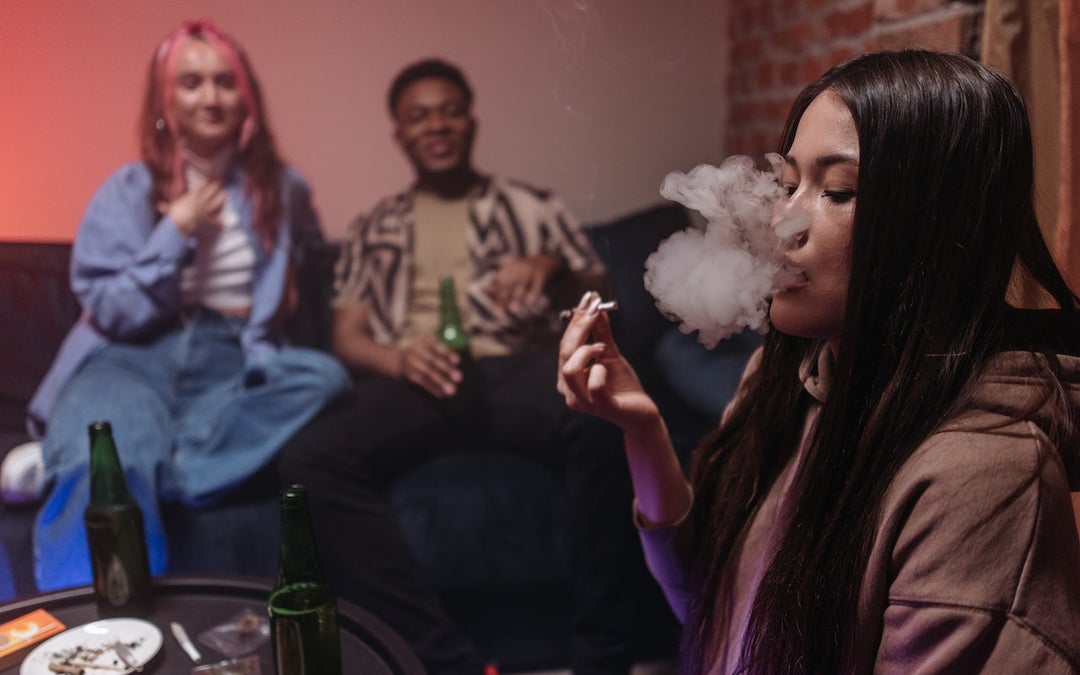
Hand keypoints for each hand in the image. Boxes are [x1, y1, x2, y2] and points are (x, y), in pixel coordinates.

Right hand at [161, 180, 225, 237]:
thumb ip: (166, 207)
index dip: (204, 184)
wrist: (180, 222)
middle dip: (214, 188)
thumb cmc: (174, 214)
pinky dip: (219, 222)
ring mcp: (204, 210)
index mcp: (191, 198)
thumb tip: (158, 206)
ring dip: (220, 199)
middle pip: (209, 193)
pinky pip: (214, 220)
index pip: (199, 189)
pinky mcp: (206, 219)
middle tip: (219, 183)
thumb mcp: (170, 209)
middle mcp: (199, 202)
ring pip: (215, 203)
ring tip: (225, 195)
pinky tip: (224, 222)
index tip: (209, 180)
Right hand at [398, 335, 462, 397]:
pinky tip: (440, 394)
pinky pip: (421, 382)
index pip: (437, 346)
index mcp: (424, 341)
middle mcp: (416, 350)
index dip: (447, 353)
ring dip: (441, 382)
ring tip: (452, 390)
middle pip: (433, 360)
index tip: (457, 361)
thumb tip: (458, 360)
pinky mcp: (408, 375)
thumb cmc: (421, 353)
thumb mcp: (428, 345)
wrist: (395, 359)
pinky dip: (432, 388)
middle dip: (447, 370)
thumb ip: (443, 350)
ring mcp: (411, 363)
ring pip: (427, 373)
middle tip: (459, 378)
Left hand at [483, 255, 561, 318]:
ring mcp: (529, 270)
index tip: (497, 313)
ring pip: (521, 286)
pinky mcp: (541, 274)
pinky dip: (533, 293)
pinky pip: (536, 285)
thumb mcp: (511, 273)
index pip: (500, 284)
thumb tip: (484, 289)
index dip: (498, 298)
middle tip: (500, 314)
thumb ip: (499, 282)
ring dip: (518, 298)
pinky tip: (530, 302)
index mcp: (508, 268)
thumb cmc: (524, 271)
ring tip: (514, 310)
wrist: (546, 259)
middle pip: (508, 286)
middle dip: (503, 300)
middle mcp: (517, 268)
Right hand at [557, 291, 658, 430]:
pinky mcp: (601, 407)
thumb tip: (595, 306)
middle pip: (565, 353)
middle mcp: (569, 390)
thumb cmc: (622, 385)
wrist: (640, 412)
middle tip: (595, 309)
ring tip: (603, 349)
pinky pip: (594, 383)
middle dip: (580, 327)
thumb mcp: (611, 354)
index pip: (565, 344)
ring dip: (587, 351)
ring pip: (571, 369)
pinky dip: (601, 370)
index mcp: (568, 376)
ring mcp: (583, 401)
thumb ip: (601, 333)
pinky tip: (608, 369)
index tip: (588, 299)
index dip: (575, 320)